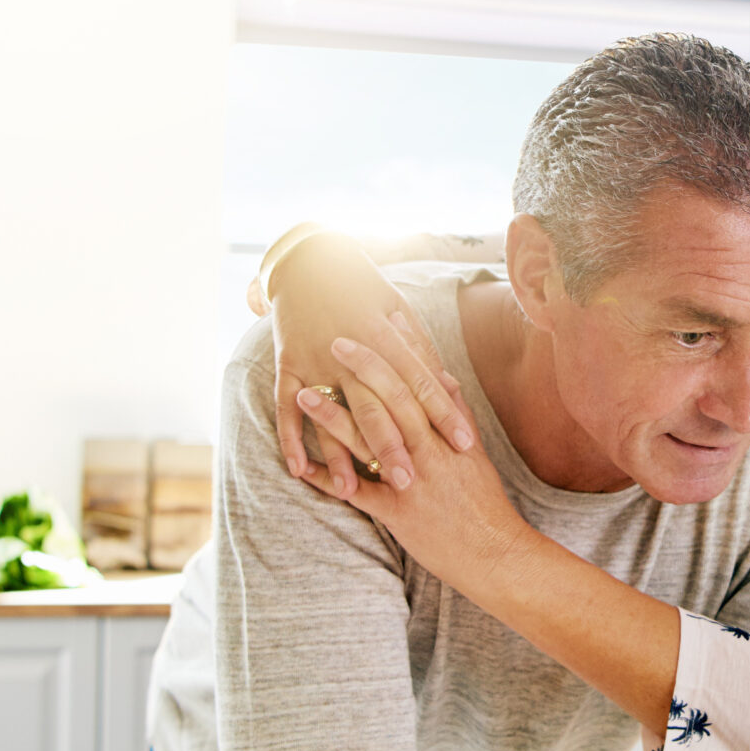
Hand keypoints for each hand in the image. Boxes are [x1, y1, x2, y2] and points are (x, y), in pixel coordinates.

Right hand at [261, 233, 474, 489]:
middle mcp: (349, 350)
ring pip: (330, 414)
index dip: (443, 413)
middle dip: (394, 447)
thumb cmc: (361, 285)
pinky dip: (290, 438)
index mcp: (384, 334)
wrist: (306, 260)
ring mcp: (315, 358)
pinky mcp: (288, 363)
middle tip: (412, 483)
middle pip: (376, 407)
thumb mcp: (396, 307)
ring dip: (340, 454)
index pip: (421, 382)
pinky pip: (285, 405)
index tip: (464, 443)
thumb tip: (447, 382)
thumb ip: (419, 347)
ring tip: (353, 490)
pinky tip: (298, 470)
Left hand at [298, 327, 536, 585]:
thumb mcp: (475, 454)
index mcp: (450, 435)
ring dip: (334, 415)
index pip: (422, 383)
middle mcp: (431, 453)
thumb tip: (442, 375)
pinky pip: (356, 494)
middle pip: (394, 401)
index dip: (400, 352)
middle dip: (364, 369)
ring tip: (305, 392)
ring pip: (370, 441)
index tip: (379, 322)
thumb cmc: (484, 505)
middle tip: (336, 341)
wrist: (496, 555)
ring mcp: (414, 482)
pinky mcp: (398, 514)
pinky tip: (300, 466)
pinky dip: (328, 479)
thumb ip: (456, 414)